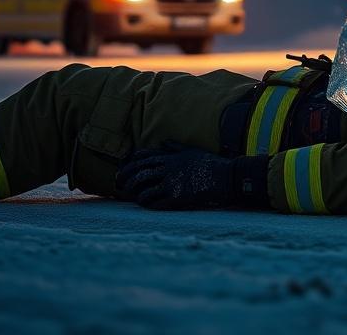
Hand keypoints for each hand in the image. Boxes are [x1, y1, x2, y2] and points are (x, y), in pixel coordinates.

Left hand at [116, 141, 233, 209]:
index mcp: (170, 156)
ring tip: (132, 195)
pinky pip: (155, 201)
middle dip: (126, 178)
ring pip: (144, 187)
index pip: (143, 157)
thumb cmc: (211, 163)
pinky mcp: (177, 197)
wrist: (227, 178)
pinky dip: (147, 202)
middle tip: (119, 184)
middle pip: (139, 172)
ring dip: (135, 192)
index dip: (130, 163)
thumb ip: (175, 147)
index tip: (123, 168)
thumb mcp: (192, 150)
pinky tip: (145, 204)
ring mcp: (172, 183)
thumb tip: (164, 142)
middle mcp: (168, 168)